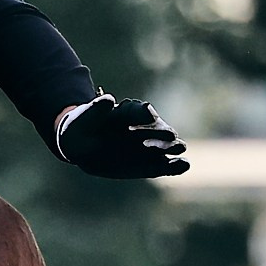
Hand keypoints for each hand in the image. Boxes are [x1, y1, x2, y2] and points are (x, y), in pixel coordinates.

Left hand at [52, 94, 187, 178]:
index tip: (148, 116)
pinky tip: (184, 164)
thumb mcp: (83, 118)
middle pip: (157, 129)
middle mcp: (142, 128)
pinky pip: (163, 165)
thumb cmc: (81, 128)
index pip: (137, 111)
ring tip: (179, 151)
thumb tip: (109, 100)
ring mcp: (147, 147)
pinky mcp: (149, 164)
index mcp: (126, 113)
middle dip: (163, 133)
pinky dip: (174, 165)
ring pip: (164, 146)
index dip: (143, 113)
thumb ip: (95, 110)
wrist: (82, 147)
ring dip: (172, 148)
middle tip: (169, 137)